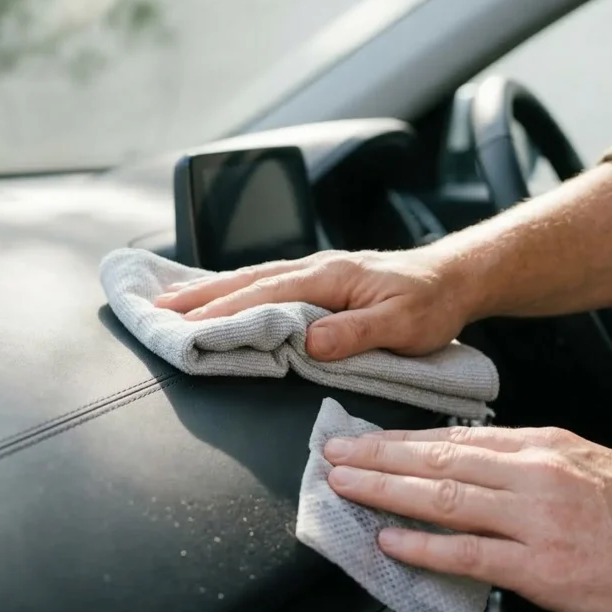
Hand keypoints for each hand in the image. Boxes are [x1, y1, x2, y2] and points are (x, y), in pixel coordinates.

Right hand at [153, 249, 473, 360]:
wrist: (455, 277)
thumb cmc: (433, 302)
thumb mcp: (404, 324)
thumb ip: (357, 333)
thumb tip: (310, 343)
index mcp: (330, 276)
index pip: (266, 296)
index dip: (224, 312)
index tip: (187, 327)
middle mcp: (316, 268)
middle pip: (246, 281)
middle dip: (199, 296)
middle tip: (156, 310)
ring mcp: (315, 271)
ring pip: (251, 278)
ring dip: (209, 289)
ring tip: (169, 300)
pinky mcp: (319, 280)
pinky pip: (266, 281)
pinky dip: (233, 287)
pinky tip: (215, 294)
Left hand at [321, 425, 611, 611]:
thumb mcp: (589, 464)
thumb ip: (532, 461)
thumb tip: (477, 459)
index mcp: (545, 446)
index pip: (455, 436)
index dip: (400, 438)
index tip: (363, 439)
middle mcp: (536, 474)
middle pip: (439, 458)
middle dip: (378, 457)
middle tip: (334, 454)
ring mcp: (538, 520)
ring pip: (445, 497)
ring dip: (386, 491)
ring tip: (345, 488)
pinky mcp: (544, 567)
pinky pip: (471, 553)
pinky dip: (425, 546)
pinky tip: (392, 541)